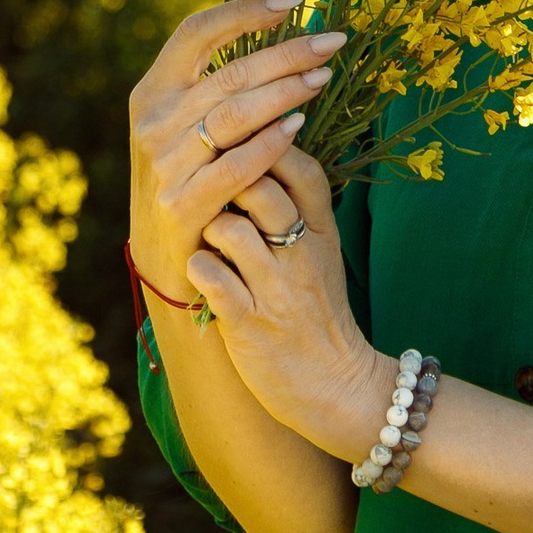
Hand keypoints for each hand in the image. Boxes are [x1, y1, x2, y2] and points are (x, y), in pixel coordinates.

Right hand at [127, 0, 349, 304]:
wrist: (167, 258)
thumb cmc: (190, 179)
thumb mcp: (184, 128)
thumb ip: (214, 88)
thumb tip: (277, 37)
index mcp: (153, 91)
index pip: (194, 32)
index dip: (243, 11)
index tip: (293, 2)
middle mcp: (154, 122)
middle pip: (227, 73)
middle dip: (287, 53)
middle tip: (333, 42)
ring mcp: (164, 164)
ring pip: (234, 114)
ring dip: (285, 91)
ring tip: (323, 77)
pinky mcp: (183, 204)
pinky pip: (236, 166)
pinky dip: (270, 143)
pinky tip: (300, 126)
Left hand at [189, 146, 393, 456]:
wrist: (335, 385)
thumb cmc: (318, 310)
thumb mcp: (324, 251)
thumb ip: (299, 204)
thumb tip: (260, 151)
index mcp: (324, 232)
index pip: (302, 167)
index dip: (268, 146)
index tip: (242, 148)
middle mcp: (302, 254)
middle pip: (258, 188)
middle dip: (227, 183)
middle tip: (214, 195)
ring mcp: (276, 289)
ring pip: (228, 228)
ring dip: (208, 229)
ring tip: (212, 242)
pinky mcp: (248, 323)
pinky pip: (209, 276)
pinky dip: (198, 268)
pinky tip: (204, 275)